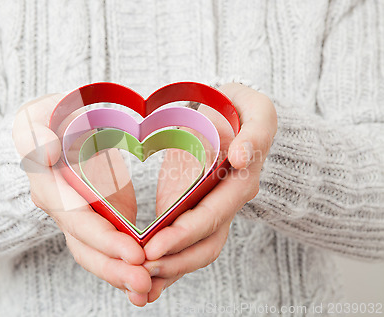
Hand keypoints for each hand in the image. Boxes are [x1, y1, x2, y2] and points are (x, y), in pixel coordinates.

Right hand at [12, 94, 151, 305]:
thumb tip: (48, 153)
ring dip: (120, 276)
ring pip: (96, 256)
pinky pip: (108, 251)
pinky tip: (147, 284)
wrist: (58, 131)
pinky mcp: (96, 222)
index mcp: (48, 185)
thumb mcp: (37, 116)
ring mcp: (78, 219)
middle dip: (114, 268)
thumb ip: (36, 133)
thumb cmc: (49, 118)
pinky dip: (125, 269)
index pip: (76, 218)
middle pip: (85, 247)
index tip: (134, 251)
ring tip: (148, 290)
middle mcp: (61, 210)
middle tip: (144, 282)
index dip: (103, 238)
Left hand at [143, 83, 277, 302]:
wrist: (230, 113)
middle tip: (139, 272)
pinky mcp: (198, 213)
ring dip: (170, 272)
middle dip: (173, 260)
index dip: (185, 233)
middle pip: (205, 242)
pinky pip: (186, 245)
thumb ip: (256, 132)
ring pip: (197, 251)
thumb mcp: (255, 109)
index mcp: (241, 180)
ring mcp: (214, 211)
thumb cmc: (238, 108)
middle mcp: (229, 202)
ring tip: (138, 288)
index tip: (154, 247)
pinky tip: (145, 286)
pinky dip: (168, 268)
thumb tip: (241, 158)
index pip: (213, 214)